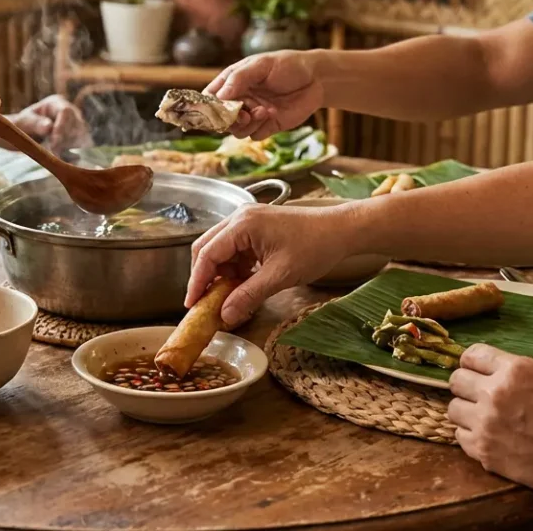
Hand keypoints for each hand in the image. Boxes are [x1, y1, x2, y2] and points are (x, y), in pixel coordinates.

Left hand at [5, 95, 92, 152]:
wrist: (22, 137)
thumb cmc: (21, 126)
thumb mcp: (23, 122)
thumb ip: (35, 123)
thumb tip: (49, 127)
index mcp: (56, 103)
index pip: (67, 112)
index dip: (62, 127)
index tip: (54, 142)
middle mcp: (70, 113)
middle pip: (78, 125)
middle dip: (66, 140)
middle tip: (52, 151)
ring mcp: (75, 126)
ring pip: (82, 138)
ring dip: (69, 148)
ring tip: (54, 154)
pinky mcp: (77, 140)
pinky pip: (82, 148)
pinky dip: (73, 156)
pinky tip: (62, 159)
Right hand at [186, 203, 355, 327]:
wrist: (341, 231)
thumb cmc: (314, 247)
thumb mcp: (280, 276)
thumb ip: (249, 296)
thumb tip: (225, 315)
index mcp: (242, 224)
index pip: (207, 254)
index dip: (197, 281)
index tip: (192, 305)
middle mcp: (239, 217)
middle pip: (206, 248)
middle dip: (204, 277)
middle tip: (204, 304)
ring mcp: (247, 221)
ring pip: (219, 249)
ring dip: (220, 274)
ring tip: (226, 298)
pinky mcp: (256, 228)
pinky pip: (234, 249)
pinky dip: (234, 269)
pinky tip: (242, 285)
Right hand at [206, 51, 324, 139]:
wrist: (316, 79)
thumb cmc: (287, 65)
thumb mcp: (261, 65)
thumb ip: (239, 78)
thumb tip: (220, 96)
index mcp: (232, 83)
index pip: (210, 98)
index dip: (208, 107)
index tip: (215, 109)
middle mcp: (240, 100)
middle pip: (221, 119)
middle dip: (230, 119)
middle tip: (243, 114)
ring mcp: (252, 114)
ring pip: (236, 131)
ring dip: (246, 124)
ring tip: (263, 111)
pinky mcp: (267, 126)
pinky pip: (254, 135)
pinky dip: (260, 128)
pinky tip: (273, 113)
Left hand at [448, 344, 532, 501]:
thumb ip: (523, 369)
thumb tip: (496, 365)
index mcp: (516, 371)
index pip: (472, 354)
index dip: (474, 362)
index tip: (478, 370)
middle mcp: (495, 393)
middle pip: (456, 380)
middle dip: (467, 385)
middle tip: (480, 394)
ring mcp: (485, 423)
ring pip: (452, 408)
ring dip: (466, 411)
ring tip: (485, 417)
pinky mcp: (481, 449)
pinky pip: (459, 435)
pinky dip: (471, 435)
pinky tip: (490, 436)